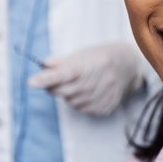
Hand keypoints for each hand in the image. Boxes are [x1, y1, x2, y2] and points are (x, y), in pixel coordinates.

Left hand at [28, 43, 143, 114]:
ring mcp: (105, 95)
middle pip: (66, 90)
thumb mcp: (85, 53)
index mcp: (95, 63)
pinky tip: (86, 91)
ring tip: (78, 82)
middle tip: (53, 79)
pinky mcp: (106, 106)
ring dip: (67, 94)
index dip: (48, 78)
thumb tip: (45, 65)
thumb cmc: (103, 56)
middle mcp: (102, 80)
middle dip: (54, 86)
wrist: (130, 65)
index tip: (32, 82)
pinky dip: (78, 101)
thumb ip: (64, 61)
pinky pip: (82, 108)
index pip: (66, 73)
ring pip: (72, 101)